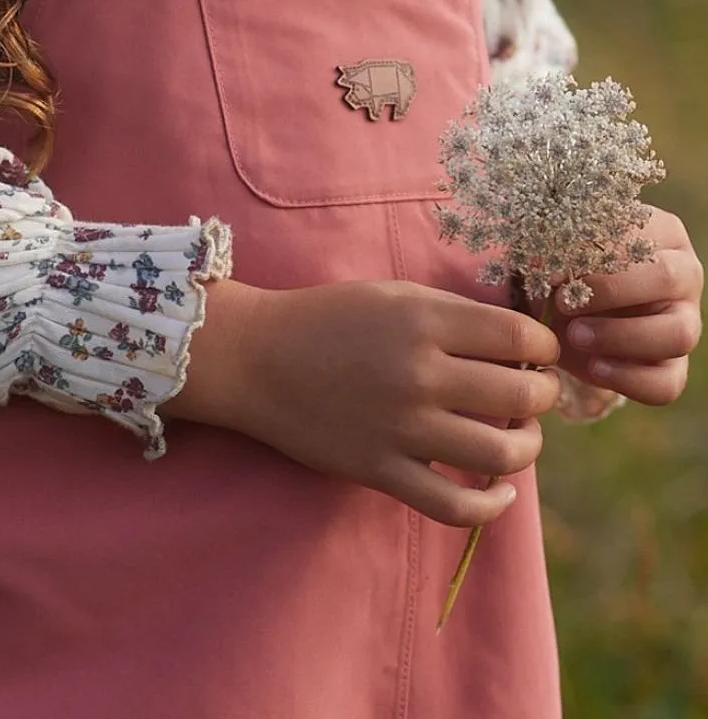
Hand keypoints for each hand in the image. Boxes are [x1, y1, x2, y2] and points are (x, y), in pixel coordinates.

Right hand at [171, 278, 561, 527]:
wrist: (255, 358)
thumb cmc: (326, 318)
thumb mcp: (391, 294)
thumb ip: (452, 313)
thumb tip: (516, 343)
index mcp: (423, 322)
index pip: (519, 338)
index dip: (544, 347)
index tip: (538, 354)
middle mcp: (419, 375)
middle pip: (522, 396)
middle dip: (541, 395)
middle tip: (531, 392)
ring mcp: (400, 429)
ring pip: (501, 454)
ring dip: (527, 446)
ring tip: (519, 436)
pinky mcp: (380, 470)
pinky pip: (454, 506)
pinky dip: (492, 506)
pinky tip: (502, 493)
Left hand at [553, 207, 702, 405]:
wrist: (558, 312)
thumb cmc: (557, 268)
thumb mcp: (551, 251)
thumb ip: (549, 248)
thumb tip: (538, 261)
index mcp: (659, 233)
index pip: (641, 235)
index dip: (594, 252)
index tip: (549, 269)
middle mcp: (682, 275)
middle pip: (668, 278)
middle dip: (610, 291)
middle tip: (563, 301)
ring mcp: (684, 322)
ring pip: (678, 334)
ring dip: (620, 336)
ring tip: (574, 335)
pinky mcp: (673, 366)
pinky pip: (667, 382)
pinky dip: (628, 379)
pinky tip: (592, 367)